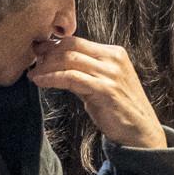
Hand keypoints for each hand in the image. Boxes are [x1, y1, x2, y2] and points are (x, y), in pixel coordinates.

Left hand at [30, 37, 166, 152]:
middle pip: (71, 46)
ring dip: (46, 67)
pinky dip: (52, 78)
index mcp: (114, 53)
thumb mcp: (99, 85)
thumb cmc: (118, 110)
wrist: (140, 133)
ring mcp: (111, 74)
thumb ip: (81, 72)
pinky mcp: (105, 89)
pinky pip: (71, 78)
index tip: (38, 53)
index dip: (53, 46)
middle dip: (47, 54)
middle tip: (33, 63)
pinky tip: (40, 82)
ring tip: (34, 75)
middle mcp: (114, 59)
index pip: (77, 41)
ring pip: (69, 60)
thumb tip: (52, 63)